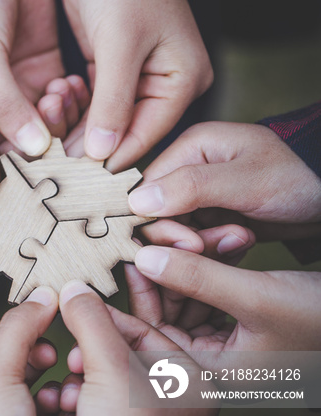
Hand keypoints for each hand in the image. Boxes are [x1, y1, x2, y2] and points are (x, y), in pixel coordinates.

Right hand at [0, 0, 61, 155]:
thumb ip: (6, 105)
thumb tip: (34, 148)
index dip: (15, 162)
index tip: (43, 167)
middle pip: (21, 142)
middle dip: (44, 138)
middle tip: (61, 130)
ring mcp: (17, 88)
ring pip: (47, 123)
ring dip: (61, 114)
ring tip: (60, 91)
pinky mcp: (41, 69)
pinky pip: (63, 98)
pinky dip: (73, 96)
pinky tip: (72, 82)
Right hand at [58, 281, 217, 415]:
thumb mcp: (108, 367)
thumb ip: (91, 320)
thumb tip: (74, 287)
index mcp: (193, 381)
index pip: (144, 330)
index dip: (104, 321)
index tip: (76, 314)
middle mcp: (179, 404)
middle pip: (122, 358)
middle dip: (88, 361)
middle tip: (72, 364)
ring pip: (106, 386)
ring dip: (79, 388)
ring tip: (70, 399)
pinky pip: (102, 412)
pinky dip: (82, 411)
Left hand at [63, 0, 211, 170]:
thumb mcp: (119, 43)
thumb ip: (113, 100)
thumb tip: (102, 152)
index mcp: (182, 79)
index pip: (146, 134)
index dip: (113, 158)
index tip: (80, 180)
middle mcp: (165, 83)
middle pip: (126, 131)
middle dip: (93, 147)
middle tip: (58, 169)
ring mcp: (139, 78)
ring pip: (108, 120)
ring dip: (80, 131)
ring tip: (50, 149)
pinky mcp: (114, 71)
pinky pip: (95, 103)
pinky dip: (76, 111)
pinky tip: (54, 122)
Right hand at [128, 122, 320, 240]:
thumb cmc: (298, 177)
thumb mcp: (247, 181)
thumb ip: (191, 188)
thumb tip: (136, 202)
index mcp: (190, 148)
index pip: (146, 191)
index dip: (159, 222)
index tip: (190, 242)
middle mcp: (188, 169)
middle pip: (159, 215)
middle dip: (188, 236)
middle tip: (226, 242)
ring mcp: (200, 195)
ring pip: (177, 231)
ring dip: (206, 244)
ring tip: (241, 239)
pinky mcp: (213, 215)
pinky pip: (196, 239)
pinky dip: (215, 247)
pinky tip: (240, 243)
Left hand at [128, 244, 320, 365]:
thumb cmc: (320, 316)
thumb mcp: (255, 296)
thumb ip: (198, 278)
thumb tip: (144, 257)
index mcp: (211, 372)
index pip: (154, 335)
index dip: (139, 294)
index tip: (128, 256)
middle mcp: (211, 359)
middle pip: (168, 310)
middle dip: (170, 270)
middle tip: (165, 235)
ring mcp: (222, 338)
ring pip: (186, 294)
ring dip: (192, 261)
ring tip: (201, 233)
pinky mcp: (234, 317)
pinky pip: (207, 287)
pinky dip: (211, 262)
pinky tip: (222, 239)